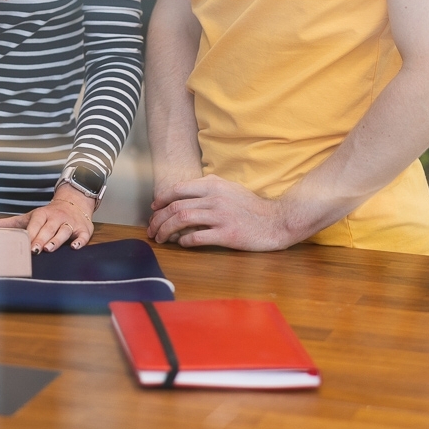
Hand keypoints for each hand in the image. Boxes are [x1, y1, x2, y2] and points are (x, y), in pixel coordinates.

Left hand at [0, 182, 96, 252]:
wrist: (73, 203)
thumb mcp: (25, 218)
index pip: (35, 223)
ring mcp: (69, 224)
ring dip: (57, 240)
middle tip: (35, 250)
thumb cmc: (45, 216)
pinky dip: (79, 241)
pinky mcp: (83, 230)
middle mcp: (55, 218)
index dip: (31, 233)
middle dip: (42, 239)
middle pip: (48, 228)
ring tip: (50, 249)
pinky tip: (74, 247)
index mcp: (41, 215)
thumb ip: (3, 225)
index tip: (26, 243)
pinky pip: (83, 236)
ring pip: (64, 231)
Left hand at [148, 175, 297, 250]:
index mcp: (214, 184)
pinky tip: (181, 244)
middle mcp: (215, 198)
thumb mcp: (230, 188)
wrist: (277, 221)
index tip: (154, 209)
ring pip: (182, 220)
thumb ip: (209, 188)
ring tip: (160, 238)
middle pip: (176, 206)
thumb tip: (185, 195)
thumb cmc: (252, 207)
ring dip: (166, 230)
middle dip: (158, 218)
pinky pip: (197, 237)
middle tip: (151, 229)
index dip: (161, 199)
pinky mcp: (227, 234)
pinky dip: (184, 241)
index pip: (178, 189)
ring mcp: (221, 216)